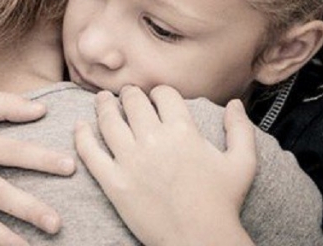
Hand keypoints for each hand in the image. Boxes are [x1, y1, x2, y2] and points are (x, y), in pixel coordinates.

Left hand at [75, 86, 255, 245]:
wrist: (200, 240)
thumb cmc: (223, 203)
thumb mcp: (242, 163)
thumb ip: (240, 130)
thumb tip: (235, 103)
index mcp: (183, 131)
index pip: (163, 94)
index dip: (159, 92)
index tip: (157, 98)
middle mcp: (154, 140)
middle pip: (133, 101)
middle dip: (130, 94)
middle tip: (127, 95)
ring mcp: (131, 161)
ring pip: (108, 120)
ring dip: (104, 105)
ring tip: (102, 100)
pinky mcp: (114, 183)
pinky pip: (90, 152)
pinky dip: (82, 135)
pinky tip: (80, 126)